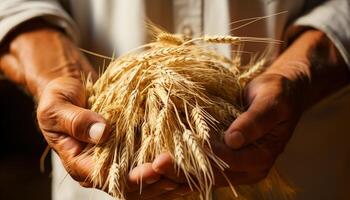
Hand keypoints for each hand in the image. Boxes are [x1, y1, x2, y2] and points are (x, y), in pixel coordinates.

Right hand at [0, 21, 188, 198]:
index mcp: (80, 163)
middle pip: (130, 188)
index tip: (157, 167)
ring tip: (188, 175)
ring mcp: (114, 160)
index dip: (135, 178)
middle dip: (156, 182)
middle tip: (181, 172)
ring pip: (141, 182)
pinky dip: (162, 168)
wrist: (68, 90)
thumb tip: (103, 132)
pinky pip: (144, 164)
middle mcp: (99, 168)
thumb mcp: (57, 107)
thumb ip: (76, 121)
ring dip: (164, 180)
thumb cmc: (58, 98)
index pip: (110, 180)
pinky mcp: (125, 150)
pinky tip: (182, 165)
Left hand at [131, 29, 349, 198]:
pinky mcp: (222, 160)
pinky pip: (196, 170)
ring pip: (197, 178)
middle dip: (173, 175)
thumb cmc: (276, 94)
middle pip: (205, 177)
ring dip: (168, 178)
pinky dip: (175, 171)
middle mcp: (244, 169)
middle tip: (143, 172)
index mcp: (258, 159)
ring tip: (139, 176)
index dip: (194, 162)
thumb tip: (233, 140)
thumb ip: (255, 121)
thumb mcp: (271, 101)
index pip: (223, 165)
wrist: (280, 94)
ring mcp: (232, 167)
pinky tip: (153, 170)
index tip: (165, 158)